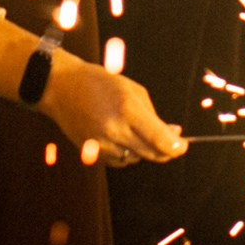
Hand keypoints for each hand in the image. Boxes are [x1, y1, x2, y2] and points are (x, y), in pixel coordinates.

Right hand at [39, 56, 185, 165]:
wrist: (62, 87)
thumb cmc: (101, 83)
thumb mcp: (133, 90)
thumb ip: (154, 115)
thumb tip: (174, 134)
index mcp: (128, 110)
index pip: (160, 140)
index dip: (176, 147)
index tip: (182, 146)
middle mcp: (115, 130)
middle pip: (151, 154)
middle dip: (165, 151)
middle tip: (171, 142)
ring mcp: (102, 144)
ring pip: (136, 159)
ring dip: (144, 150)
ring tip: (136, 129)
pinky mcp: (92, 152)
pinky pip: (119, 161)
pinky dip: (127, 153)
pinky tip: (122, 136)